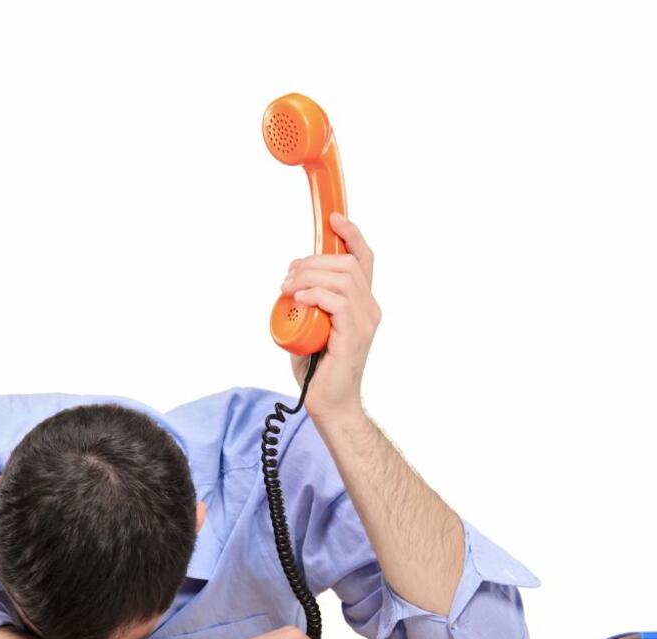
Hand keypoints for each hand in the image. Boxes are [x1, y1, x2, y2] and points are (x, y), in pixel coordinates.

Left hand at [280, 212, 379, 422]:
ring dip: (309, 276)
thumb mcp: (309, 324)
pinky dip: (314, 294)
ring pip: (342, 277)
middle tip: (287, 277)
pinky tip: (298, 299)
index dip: (351, 234)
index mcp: (361, 303)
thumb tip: (291, 283)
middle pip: (347, 263)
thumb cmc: (317, 367)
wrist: (328, 402)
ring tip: (287, 289)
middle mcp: (368, 308)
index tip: (334, 218)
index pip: (364, 259)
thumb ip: (308, 303)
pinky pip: (337, 300)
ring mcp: (364, 320)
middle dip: (313, 260)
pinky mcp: (354, 334)